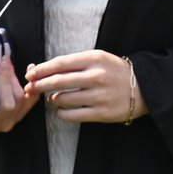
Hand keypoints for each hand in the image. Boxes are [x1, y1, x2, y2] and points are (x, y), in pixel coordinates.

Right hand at [0, 56, 38, 135]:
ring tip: (6, 64)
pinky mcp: (16, 115)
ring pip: (19, 100)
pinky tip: (28, 70)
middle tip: (2, 61)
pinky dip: (32, 86)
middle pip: (9, 103)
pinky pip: (29, 101)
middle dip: (7, 79)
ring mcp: (5, 122)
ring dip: (15, 79)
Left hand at [25, 51, 145, 123]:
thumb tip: (43, 71)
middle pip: (58, 81)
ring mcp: (99, 95)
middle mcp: (97, 76)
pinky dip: (61, 112)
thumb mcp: (99, 59)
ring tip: (53, 98)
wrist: (143, 87)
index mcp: (95, 58)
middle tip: (30, 89)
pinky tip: (62, 109)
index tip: (30, 74)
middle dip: (40, 85)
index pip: (61, 63)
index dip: (42, 70)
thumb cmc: (115, 71)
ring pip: (62, 100)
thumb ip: (74, 64)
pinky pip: (71, 115)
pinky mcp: (100, 113)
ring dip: (52, 100)